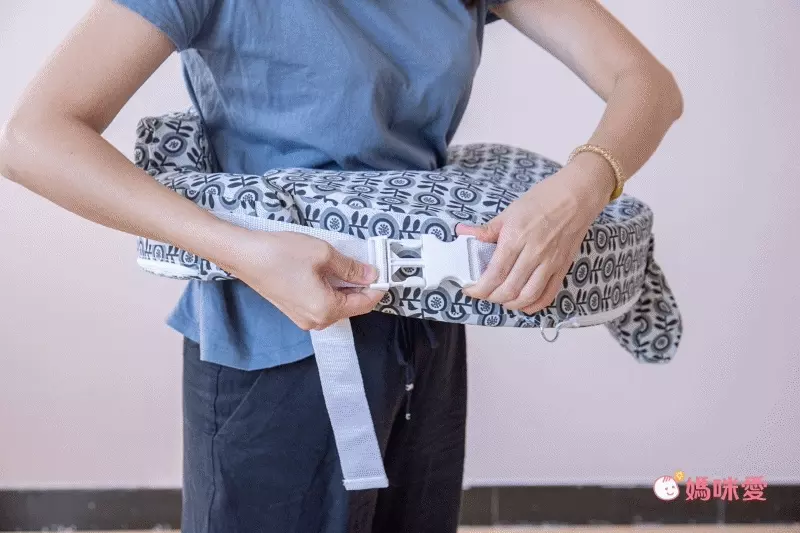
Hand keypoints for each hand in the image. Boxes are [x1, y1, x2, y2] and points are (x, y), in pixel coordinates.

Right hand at [220, 230, 385, 330]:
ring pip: (336, 304)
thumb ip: (350, 268)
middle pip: (351, 306)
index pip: (364, 304)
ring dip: (345, 286)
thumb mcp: (323, 254)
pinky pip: (321, 302)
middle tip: (368, 264)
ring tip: (349, 264)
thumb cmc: (278, 254)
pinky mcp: (294, 309)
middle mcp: (315, 320)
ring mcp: (303, 318)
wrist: (244, 255)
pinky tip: (330, 270)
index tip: (384, 272)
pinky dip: (331, 288)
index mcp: (325, 310)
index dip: (377, 287)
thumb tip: (369, 274)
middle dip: (361, 287)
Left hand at [456, 154, 614, 314]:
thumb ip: (487, 230)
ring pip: (527, 296)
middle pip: (509, 290)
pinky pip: (548, 294)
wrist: (576, 196)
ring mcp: (550, 263)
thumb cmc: (543, 199)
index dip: (479, 289)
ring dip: (511, 304)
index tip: (470, 290)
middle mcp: (533, 254)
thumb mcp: (509, 212)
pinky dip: (533, 305)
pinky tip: (523, 303)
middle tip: (484, 293)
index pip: (494, 274)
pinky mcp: (562, 268)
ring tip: (501, 299)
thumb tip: (464, 233)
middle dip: (491, 297)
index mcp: (516, 239)